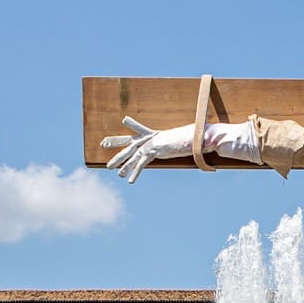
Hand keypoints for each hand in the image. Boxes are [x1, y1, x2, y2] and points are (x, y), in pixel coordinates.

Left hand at [100, 119, 261, 180]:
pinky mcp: (156, 150)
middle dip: (116, 143)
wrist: (201, 136)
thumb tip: (199, 144)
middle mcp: (153, 138)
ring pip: (132, 153)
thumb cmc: (197, 139)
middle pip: (130, 140)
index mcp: (159, 134)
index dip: (132, 127)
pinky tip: (129, 181)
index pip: (142, 130)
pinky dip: (135, 172)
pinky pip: (142, 163)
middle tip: (102, 144)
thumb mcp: (188, 142)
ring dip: (121, 162)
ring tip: (111, 169)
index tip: (123, 122)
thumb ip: (187, 144)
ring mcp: (153, 143)